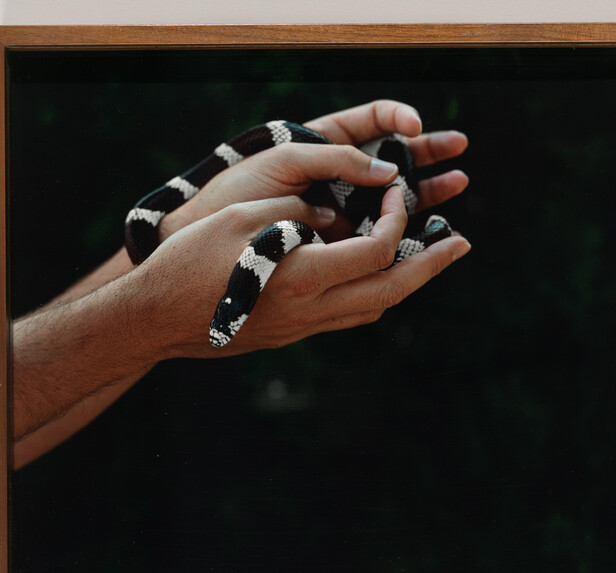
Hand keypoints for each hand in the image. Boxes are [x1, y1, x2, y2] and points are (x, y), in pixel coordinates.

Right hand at [134, 187, 470, 358]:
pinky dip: (377, 295)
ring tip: (431, 259)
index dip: (396, 218)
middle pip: (391, 289)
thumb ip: (298, 213)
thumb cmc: (188, 261)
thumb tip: (333, 214)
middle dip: (431, 264)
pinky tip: (381, 277)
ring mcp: (304, 328)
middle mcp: (311, 308)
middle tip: (461, 242)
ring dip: (409, 283)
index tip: (395, 192)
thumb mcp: (242, 218)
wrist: (154, 318)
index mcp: (303, 275)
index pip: (377, 249)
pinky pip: (350, 318)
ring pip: (375, 309)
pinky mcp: (293, 335)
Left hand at [158, 100, 468, 241]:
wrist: (205, 235)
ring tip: (459, 182)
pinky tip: (429, 224)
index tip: (414, 126)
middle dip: (427, 151)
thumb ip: (334, 160)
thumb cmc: (238, 189)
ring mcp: (341, 208)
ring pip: (393, 195)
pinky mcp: (339, 240)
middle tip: (460, 146)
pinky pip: (378, 231)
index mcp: (323, 144)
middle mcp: (338, 175)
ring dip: (426, 188)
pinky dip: (404, 227)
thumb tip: (389, 172)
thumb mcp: (284, 162)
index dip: (396, 120)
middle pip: (393, 157)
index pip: (371, 122)